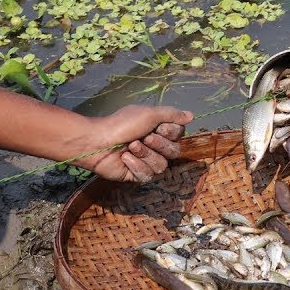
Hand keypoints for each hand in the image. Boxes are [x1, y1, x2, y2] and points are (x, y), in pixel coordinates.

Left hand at [77, 105, 192, 182]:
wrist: (98, 142)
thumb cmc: (121, 124)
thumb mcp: (149, 114)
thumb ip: (171, 115)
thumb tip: (192, 115)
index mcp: (158, 130)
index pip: (179, 135)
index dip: (169, 132)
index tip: (156, 126)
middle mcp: (155, 146)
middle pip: (174, 152)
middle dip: (158, 145)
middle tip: (143, 137)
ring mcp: (146, 162)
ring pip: (161, 165)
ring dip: (145, 154)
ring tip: (130, 147)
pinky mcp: (137, 175)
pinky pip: (148, 175)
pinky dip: (136, 165)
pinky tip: (124, 158)